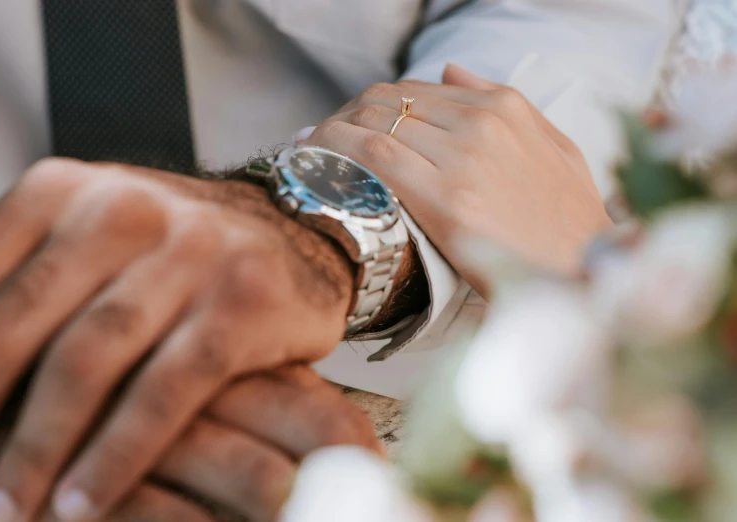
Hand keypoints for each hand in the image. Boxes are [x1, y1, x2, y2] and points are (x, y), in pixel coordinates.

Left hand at [0, 159, 354, 521]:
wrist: (294, 226)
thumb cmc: (176, 248)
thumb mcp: (91, 234)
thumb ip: (21, 279)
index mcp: (62, 191)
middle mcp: (121, 212)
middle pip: (15, 330)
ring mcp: (188, 253)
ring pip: (86, 363)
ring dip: (35, 451)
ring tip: (6, 511)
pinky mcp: (241, 302)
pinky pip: (165, 391)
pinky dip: (118, 454)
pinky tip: (86, 500)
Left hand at [302, 64, 612, 284]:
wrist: (585, 271)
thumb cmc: (568, 215)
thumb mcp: (553, 143)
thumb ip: (500, 100)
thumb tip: (449, 71)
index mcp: (503, 109)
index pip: (415, 91)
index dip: (370, 105)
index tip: (346, 123)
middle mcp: (480, 125)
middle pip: (389, 103)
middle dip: (344, 116)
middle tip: (319, 138)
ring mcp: (463, 160)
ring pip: (376, 123)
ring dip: (332, 132)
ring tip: (308, 150)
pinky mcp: (448, 200)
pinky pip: (377, 158)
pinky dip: (338, 151)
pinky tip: (316, 161)